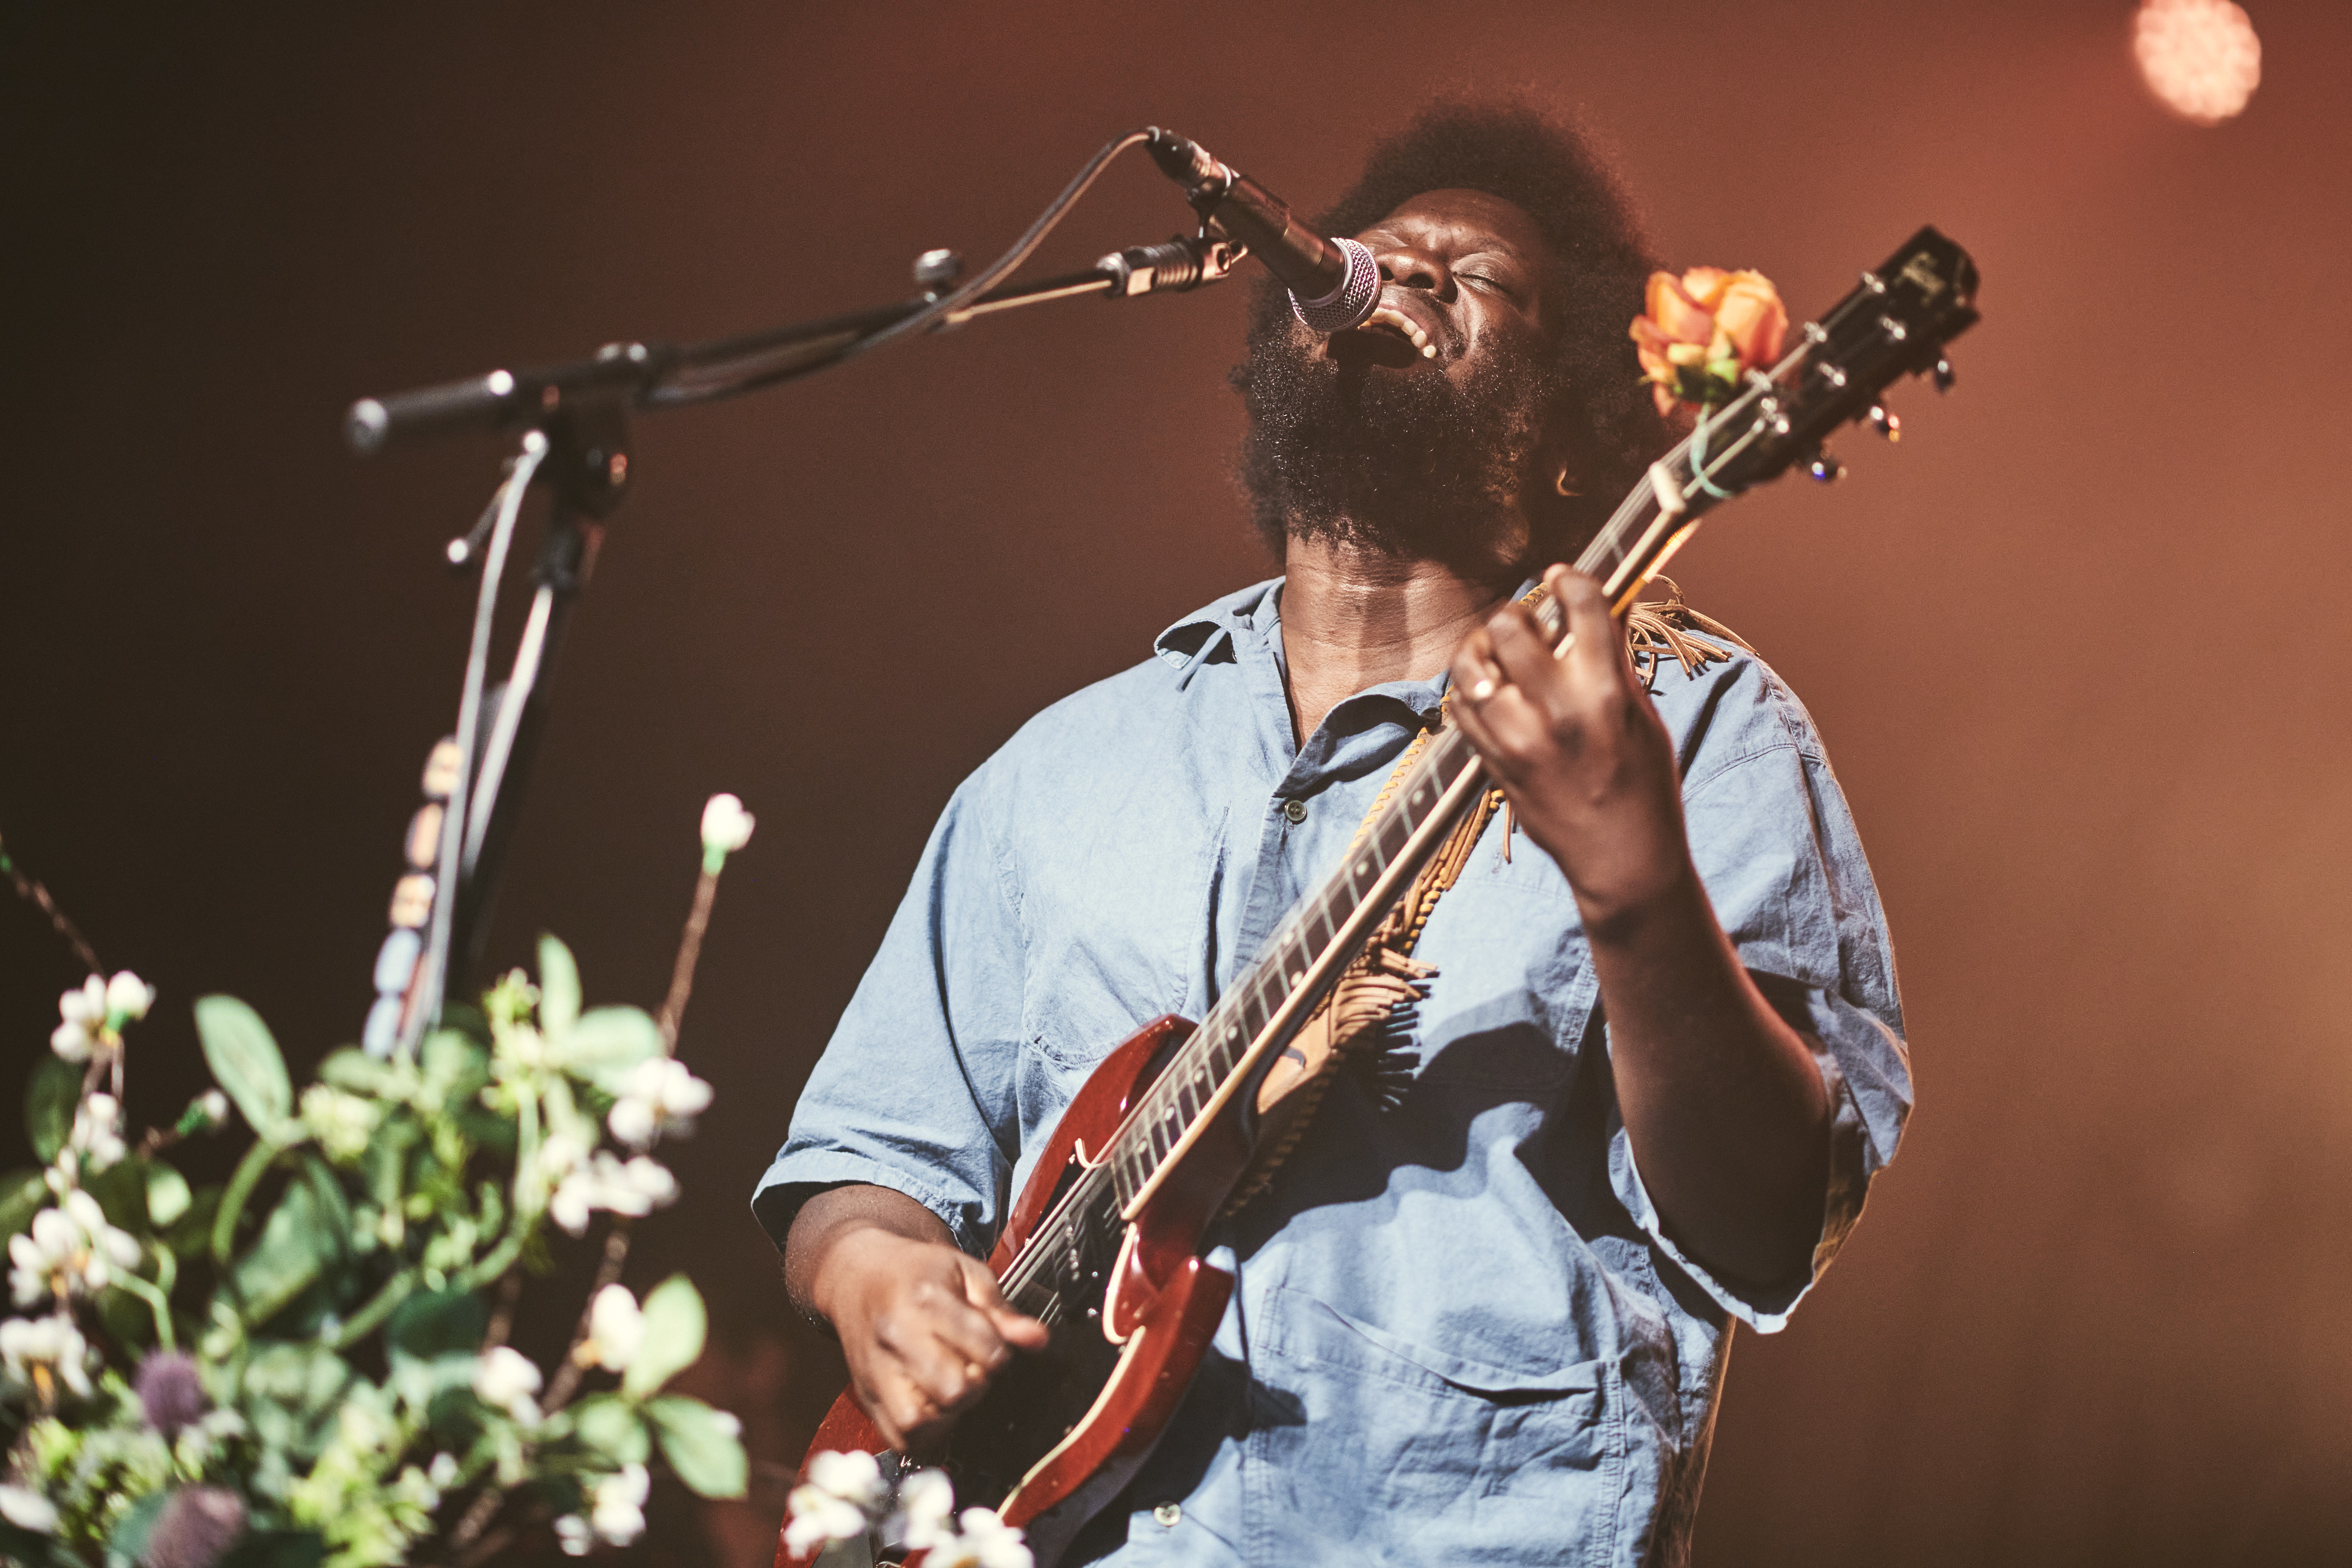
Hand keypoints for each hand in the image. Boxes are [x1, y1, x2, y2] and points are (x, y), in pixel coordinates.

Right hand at [811, 1223, 1048, 1451]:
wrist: (860, 1276)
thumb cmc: (916, 1273)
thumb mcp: (966, 1272)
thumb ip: (1002, 1310)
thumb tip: (1038, 1339)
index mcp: (925, 1300)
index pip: (985, 1350)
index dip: (1000, 1352)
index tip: (993, 1344)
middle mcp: (897, 1338)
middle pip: (954, 1390)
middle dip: (976, 1384)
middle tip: (971, 1367)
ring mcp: (877, 1372)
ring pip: (920, 1422)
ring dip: (948, 1413)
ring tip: (952, 1389)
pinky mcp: (866, 1397)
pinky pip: (898, 1439)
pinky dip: (923, 1434)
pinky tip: (933, 1407)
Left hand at [1448, 564, 1693, 931]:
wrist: (1623, 860)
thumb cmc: (1645, 788)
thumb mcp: (1645, 718)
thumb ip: (1615, 663)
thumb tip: (1600, 609)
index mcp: (1606, 694)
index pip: (1582, 607)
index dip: (1569, 580)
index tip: (1561, 578)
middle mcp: (1558, 712)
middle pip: (1511, 627)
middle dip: (1518, 614)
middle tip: (1527, 623)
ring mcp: (1519, 740)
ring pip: (1472, 666)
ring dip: (1481, 649)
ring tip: (1497, 652)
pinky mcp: (1495, 764)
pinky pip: (1461, 709)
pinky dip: (1467, 689)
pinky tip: (1486, 689)